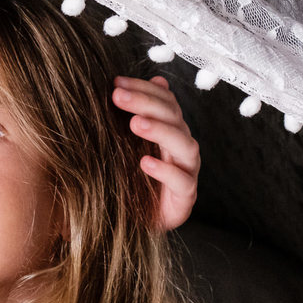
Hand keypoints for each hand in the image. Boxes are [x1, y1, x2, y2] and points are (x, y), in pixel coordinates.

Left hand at [112, 76, 199, 229]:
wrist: (140, 221)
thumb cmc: (134, 180)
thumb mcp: (127, 146)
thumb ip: (134, 117)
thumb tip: (141, 81)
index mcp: (170, 130)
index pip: (164, 101)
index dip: (143, 89)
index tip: (116, 83)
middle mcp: (181, 146)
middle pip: (173, 117)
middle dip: (146, 103)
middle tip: (118, 96)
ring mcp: (186, 171)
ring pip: (184, 144)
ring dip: (159, 131)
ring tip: (135, 124)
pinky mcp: (185, 198)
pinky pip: (181, 181)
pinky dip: (165, 170)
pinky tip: (145, 163)